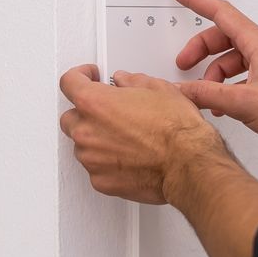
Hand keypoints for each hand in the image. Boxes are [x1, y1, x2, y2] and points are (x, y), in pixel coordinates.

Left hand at [58, 64, 228, 204]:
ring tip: (123, 137)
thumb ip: (132, 82)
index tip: (87, 76)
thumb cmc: (176, 130)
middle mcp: (87, 131)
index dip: (79, 75)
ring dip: (96, 139)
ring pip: (82, 145)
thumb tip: (125, 82)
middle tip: (107, 111)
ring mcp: (91, 159)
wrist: (188, 165)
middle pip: (70, 117)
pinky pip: (95, 168)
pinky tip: (127, 157)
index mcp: (95, 103)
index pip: (69, 82)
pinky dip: (106, 162)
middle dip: (85, 112)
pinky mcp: (101, 181)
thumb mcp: (158, 89)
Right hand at [168, 0, 257, 165]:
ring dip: (215, 74)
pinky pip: (244, 77)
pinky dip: (229, 87)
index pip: (220, 12)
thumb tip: (182, 90)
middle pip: (224, 38)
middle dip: (200, 50)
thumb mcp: (244, 102)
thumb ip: (207, 95)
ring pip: (233, 60)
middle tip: (183, 65)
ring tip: (205, 96)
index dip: (195, 0)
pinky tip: (224, 106)